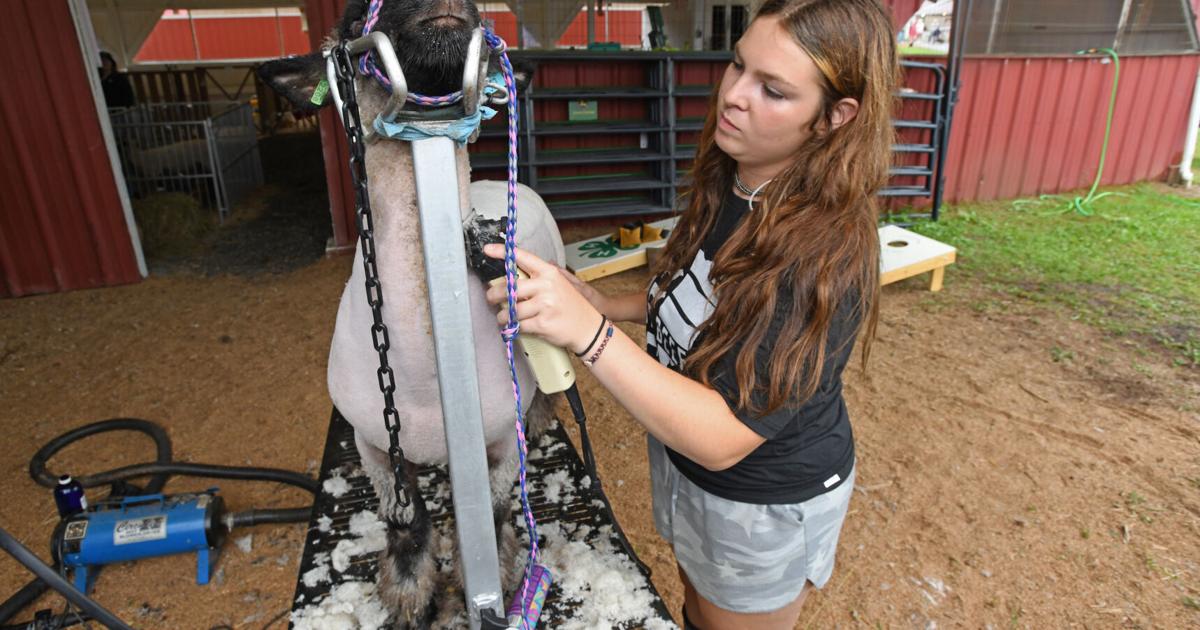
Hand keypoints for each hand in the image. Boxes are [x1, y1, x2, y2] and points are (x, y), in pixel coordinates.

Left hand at [482, 244, 604, 354]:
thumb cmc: (571, 306)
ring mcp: (545, 305)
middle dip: (494, 295)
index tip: (488, 249)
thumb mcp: (559, 283)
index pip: (522, 257)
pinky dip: (513, 328)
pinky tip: (515, 327)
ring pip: (511, 310)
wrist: (588, 327)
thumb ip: (538, 276)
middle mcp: (546, 286)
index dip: (503, 252)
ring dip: (503, 316)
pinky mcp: (542, 323)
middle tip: (491, 298)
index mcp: (549, 273)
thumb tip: (515, 271)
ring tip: (504, 317)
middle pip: (510, 288)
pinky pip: (518, 325)